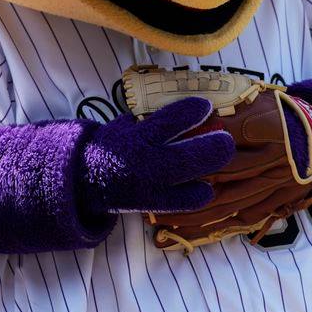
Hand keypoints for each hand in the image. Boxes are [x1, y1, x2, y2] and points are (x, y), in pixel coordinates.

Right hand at [78, 97, 233, 215]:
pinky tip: (204, 185)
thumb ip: (151, 117)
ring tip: (218, 164)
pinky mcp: (155, 206)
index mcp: (138, 137)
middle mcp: (146, 163)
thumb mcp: (125, 124)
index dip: (194, 110)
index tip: (207, 106)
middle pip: (189, 157)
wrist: (85, 180)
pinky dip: (199, 194)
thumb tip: (186, 107)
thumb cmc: (111, 145)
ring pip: (192, 187)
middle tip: (226, 140)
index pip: (171, 119)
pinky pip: (186, 204)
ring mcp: (152, 188)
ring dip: (210, 175)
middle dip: (215, 148)